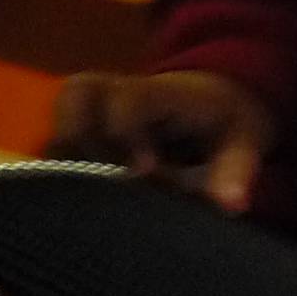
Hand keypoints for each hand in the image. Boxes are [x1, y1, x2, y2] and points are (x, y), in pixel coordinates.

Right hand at [48, 70, 273, 214]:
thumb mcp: (243, 140)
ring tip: (90, 199)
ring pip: (55, 119)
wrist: (209, 98)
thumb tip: (229, 204)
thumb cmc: (225, 121)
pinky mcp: (78, 128)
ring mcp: (92, 107)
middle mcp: (116, 90)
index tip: (143, 171)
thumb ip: (235, 170)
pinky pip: (52, 143)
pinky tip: (79, 203)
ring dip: (66, 160)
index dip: (127, 132)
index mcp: (159, 92)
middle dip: (83, 143)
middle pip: (76, 96)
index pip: (129, 98)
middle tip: (107, 186)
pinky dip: (59, 171)